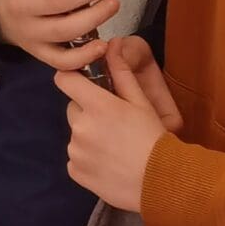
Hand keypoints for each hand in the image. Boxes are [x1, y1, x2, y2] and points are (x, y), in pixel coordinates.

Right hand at [0, 0, 117, 69]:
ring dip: (93, 18)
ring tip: (112, 4)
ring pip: (63, 30)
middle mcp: (20, 7)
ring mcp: (29, 34)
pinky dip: (84, 56)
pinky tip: (102, 44)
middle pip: (57, 2)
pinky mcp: (39, 54)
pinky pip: (62, 61)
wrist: (3, 13)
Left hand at [55, 37, 180, 210]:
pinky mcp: (75, 171)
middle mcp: (80, 127)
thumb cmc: (153, 138)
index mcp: (96, 106)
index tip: (84, 84)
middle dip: (88, 111)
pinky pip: (76, 158)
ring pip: (76, 134)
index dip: (72, 78)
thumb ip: (121, 73)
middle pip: (73, 109)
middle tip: (113, 123)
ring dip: (88, 136)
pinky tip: (109, 163)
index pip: (64, 79)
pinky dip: (88, 159)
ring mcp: (75, 151)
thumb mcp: (141, 103)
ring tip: (114, 147)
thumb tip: (111, 44)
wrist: (160, 182)